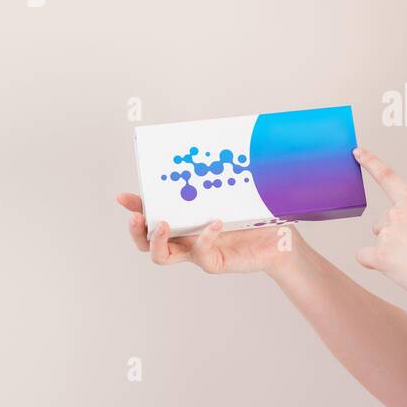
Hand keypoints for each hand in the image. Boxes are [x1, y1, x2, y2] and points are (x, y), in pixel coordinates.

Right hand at [114, 192, 298, 274]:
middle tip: (137, 216)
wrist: (283, 243)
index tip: (123, 197)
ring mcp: (198, 252)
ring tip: (163, 224)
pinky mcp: (214, 262)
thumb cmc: (259, 216)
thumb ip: (223, 176)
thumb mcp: (238, 192)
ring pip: (162, 256)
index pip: (153, 213)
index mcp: (186, 219)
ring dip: (156, 241)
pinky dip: (205, 238)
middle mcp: (186, 237)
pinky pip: (201, 254)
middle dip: (136, 229)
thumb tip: (218, 144)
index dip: (135, 206)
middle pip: (146, 240)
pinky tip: (215, 223)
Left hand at [352, 145, 406, 307]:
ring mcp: (388, 233)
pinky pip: (364, 257)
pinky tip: (396, 269)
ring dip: (388, 253)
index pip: (388, 177)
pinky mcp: (380, 255)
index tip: (357, 152)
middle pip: (379, 225)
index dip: (370, 163)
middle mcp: (397, 213)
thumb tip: (388, 240)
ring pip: (376, 243)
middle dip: (392, 238)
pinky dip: (375, 264)